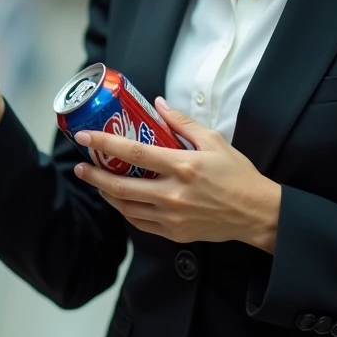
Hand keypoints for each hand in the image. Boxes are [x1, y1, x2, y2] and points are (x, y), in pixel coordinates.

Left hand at [72, 97, 281, 252]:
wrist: (256, 213)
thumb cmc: (237, 175)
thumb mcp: (214, 141)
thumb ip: (182, 122)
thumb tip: (158, 104)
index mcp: (182, 166)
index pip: (134, 153)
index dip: (105, 142)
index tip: (85, 136)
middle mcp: (173, 193)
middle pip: (121, 186)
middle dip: (95, 175)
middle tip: (80, 165)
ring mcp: (172, 217)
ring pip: (126, 207)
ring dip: (106, 193)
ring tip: (96, 181)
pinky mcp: (174, 233)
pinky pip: (140, 223)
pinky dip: (126, 211)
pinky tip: (120, 200)